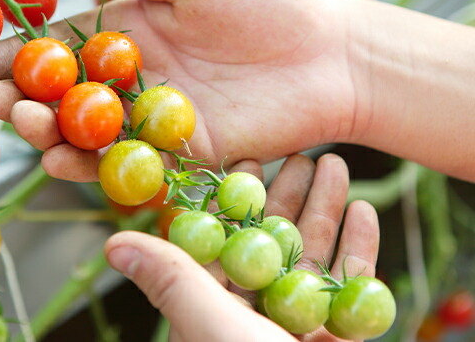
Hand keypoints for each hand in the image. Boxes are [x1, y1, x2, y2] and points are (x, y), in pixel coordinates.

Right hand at [0, 0, 356, 181]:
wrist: (329, 53)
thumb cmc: (267, 4)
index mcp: (131, 31)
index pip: (60, 45)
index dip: (15, 53)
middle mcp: (134, 78)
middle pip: (65, 95)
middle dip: (23, 95)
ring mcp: (154, 119)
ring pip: (89, 132)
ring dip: (48, 130)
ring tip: (20, 120)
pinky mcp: (180, 153)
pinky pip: (128, 163)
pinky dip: (93, 164)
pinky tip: (61, 158)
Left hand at [104, 154, 378, 341]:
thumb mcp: (212, 326)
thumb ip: (171, 281)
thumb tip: (113, 242)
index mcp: (217, 309)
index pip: (226, 238)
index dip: (238, 197)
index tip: (252, 156)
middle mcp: (255, 314)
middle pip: (274, 241)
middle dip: (292, 196)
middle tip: (305, 154)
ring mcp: (298, 325)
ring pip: (314, 257)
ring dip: (329, 212)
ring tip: (339, 166)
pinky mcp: (338, 336)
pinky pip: (352, 288)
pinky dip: (361, 250)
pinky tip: (365, 211)